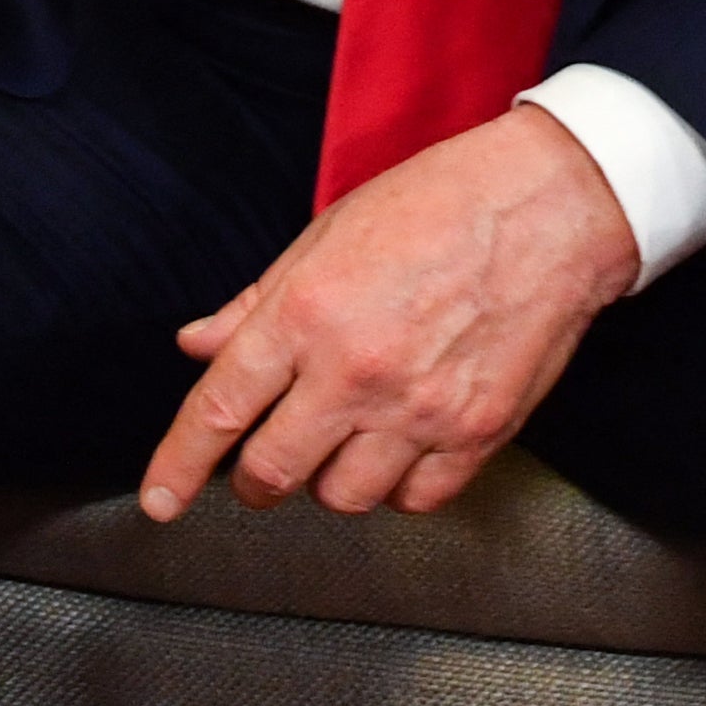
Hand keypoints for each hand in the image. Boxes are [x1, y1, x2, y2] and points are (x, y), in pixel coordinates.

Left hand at [134, 103, 638, 521]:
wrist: (546, 209)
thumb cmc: (434, 205)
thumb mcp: (323, 235)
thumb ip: (255, 304)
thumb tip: (197, 345)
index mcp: (306, 314)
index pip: (220, 408)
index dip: (178, 464)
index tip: (159, 501)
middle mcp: (356, 371)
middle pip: (274, 471)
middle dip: (253, 483)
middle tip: (256, 474)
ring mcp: (420, 409)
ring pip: (344, 497)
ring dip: (329, 481)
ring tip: (341, 444)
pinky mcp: (478, 433)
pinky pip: (417, 499)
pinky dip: (398, 488)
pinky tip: (399, 451)